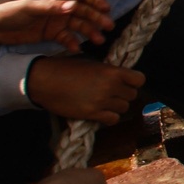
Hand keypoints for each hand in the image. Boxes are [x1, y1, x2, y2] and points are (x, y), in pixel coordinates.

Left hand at [0, 0, 112, 52]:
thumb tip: (73, 6)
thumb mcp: (29, 6)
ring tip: (98, 41)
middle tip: (108, 27)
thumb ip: (52, 6)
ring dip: (89, 31)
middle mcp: (58, 6)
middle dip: (96, 18)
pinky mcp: (50, 33)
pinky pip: (66, 37)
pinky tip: (77, 49)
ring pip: (77, 25)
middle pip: (83, 10)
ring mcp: (54, 20)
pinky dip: (73, 42)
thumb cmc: (7, 10)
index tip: (105, 9)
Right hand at [26, 57, 144, 125]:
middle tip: (112, 93)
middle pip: (132, 95)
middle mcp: (110, 86)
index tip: (126, 82)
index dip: (134, 81)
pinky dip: (109, 117)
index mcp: (111, 71)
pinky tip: (100, 112)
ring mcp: (101, 101)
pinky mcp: (92, 114)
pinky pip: (112, 119)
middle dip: (123, 94)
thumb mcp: (92, 64)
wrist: (44, 80)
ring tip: (104, 102)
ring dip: (116, 106)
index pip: (139, 80)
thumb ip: (109, 72)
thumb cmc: (66, 68)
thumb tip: (122, 79)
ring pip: (123, 108)